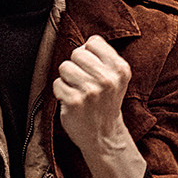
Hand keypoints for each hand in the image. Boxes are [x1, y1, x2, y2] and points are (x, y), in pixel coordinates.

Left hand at [53, 35, 129, 151]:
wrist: (103, 135)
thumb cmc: (105, 102)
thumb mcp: (115, 78)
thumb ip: (103, 57)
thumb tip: (82, 44)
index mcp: (120, 69)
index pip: (93, 42)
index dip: (88, 54)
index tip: (92, 69)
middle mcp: (107, 79)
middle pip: (76, 53)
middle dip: (76, 66)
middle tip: (83, 82)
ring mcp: (90, 91)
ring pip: (64, 67)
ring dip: (67, 79)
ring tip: (78, 91)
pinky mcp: (74, 102)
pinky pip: (57, 84)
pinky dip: (60, 92)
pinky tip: (72, 101)